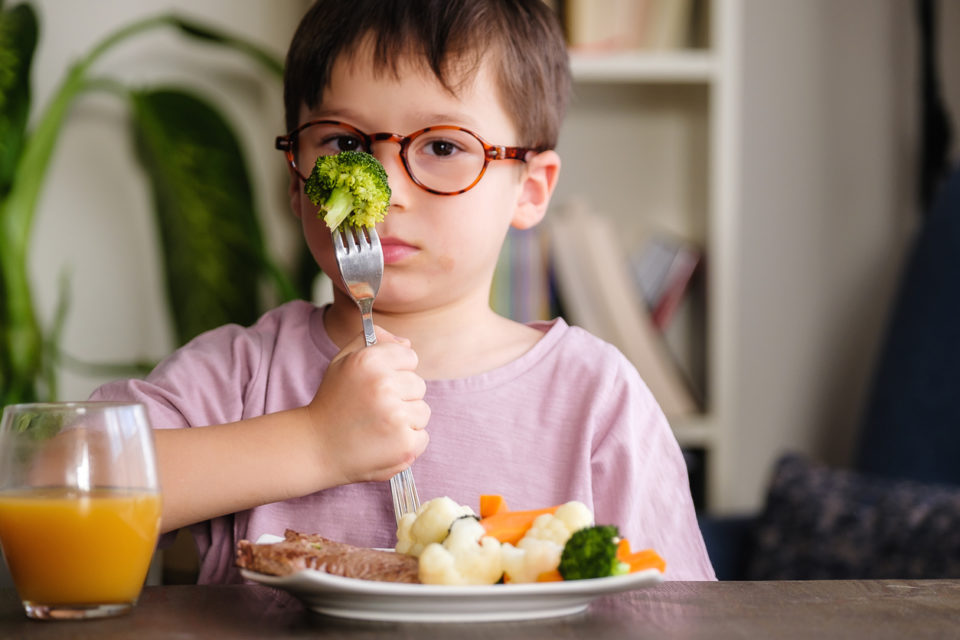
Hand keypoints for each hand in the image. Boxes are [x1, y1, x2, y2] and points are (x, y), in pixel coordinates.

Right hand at [306, 325, 429, 485]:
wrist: (316, 448)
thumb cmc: (333, 402)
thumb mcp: (343, 362)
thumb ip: (371, 341)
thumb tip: (406, 342)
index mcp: (369, 360)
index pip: (410, 357)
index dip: (395, 371)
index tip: (378, 384)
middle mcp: (383, 385)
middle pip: (418, 384)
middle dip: (401, 396)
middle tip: (374, 408)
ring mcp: (395, 416)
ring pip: (422, 411)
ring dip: (405, 420)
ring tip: (378, 426)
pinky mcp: (404, 444)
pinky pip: (422, 436)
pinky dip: (406, 442)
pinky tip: (382, 442)